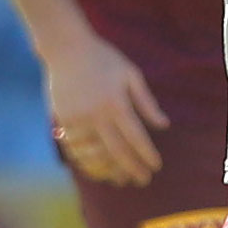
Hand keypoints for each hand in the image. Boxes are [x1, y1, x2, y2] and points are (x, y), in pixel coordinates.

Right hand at [45, 31, 169, 186]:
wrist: (66, 47)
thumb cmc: (104, 58)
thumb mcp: (131, 74)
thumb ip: (147, 102)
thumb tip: (164, 126)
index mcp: (117, 103)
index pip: (136, 137)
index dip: (147, 155)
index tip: (156, 167)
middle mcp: (97, 114)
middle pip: (117, 151)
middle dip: (132, 168)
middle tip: (143, 180)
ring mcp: (78, 118)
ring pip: (95, 154)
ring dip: (109, 170)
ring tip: (121, 178)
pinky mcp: (63, 119)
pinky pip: (76, 147)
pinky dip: (87, 160)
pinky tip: (97, 166)